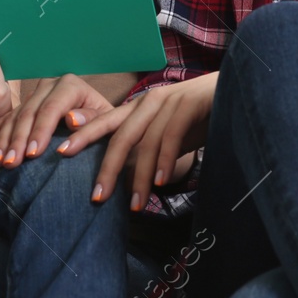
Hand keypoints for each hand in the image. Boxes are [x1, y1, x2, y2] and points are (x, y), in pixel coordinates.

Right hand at [0, 74, 114, 167]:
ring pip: (15, 117)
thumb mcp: (107, 121)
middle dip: (18, 140)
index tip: (33, 154)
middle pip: (29, 113)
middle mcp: (49, 85)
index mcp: (70, 85)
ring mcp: (35, 93)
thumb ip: (93, 119)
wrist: (100, 117)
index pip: (52, 109)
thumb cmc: (106, 123)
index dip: (40, 131)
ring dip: (4, 140)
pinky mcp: (25, 103)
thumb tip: (71, 119)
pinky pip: (6, 118)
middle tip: (10, 163)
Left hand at [61, 72, 218, 210]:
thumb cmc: (199, 118)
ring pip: (145, 141)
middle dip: (106, 167)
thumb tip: (125, 181)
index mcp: (139, 108)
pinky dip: (164, 161)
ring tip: (135, 205)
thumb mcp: (168, 135)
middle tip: (96, 197)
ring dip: (139, 176)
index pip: (106, 123)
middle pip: (119, 135)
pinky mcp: (190, 104)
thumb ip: (147, 150)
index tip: (60, 154)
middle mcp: (150, 102)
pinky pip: (171, 135)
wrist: (237, 92)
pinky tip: (160, 182)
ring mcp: (170, 101)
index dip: (83, 136)